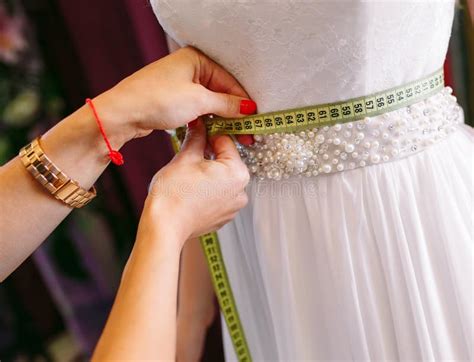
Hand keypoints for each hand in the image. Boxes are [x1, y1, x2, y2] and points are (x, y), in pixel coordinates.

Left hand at [93, 46, 255, 145]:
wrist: (121, 114)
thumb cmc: (155, 99)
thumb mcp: (198, 101)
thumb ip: (226, 105)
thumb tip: (248, 108)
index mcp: (196, 59)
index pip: (229, 82)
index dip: (243, 103)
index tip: (255, 120)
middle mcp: (189, 69)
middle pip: (221, 92)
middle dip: (235, 114)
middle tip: (248, 133)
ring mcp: (180, 85)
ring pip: (210, 102)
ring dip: (223, 119)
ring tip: (236, 136)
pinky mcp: (174, 100)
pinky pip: (199, 109)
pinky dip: (209, 120)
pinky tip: (217, 132)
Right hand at [145, 118, 249, 244]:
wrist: (164, 226)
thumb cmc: (174, 195)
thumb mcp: (185, 157)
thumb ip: (196, 137)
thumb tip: (199, 124)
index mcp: (237, 172)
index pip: (225, 141)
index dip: (208, 134)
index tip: (197, 132)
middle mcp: (241, 191)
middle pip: (226, 160)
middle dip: (209, 154)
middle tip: (189, 154)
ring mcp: (233, 206)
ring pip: (222, 178)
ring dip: (209, 172)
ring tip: (189, 175)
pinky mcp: (224, 216)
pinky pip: (219, 194)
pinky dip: (209, 189)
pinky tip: (193, 189)